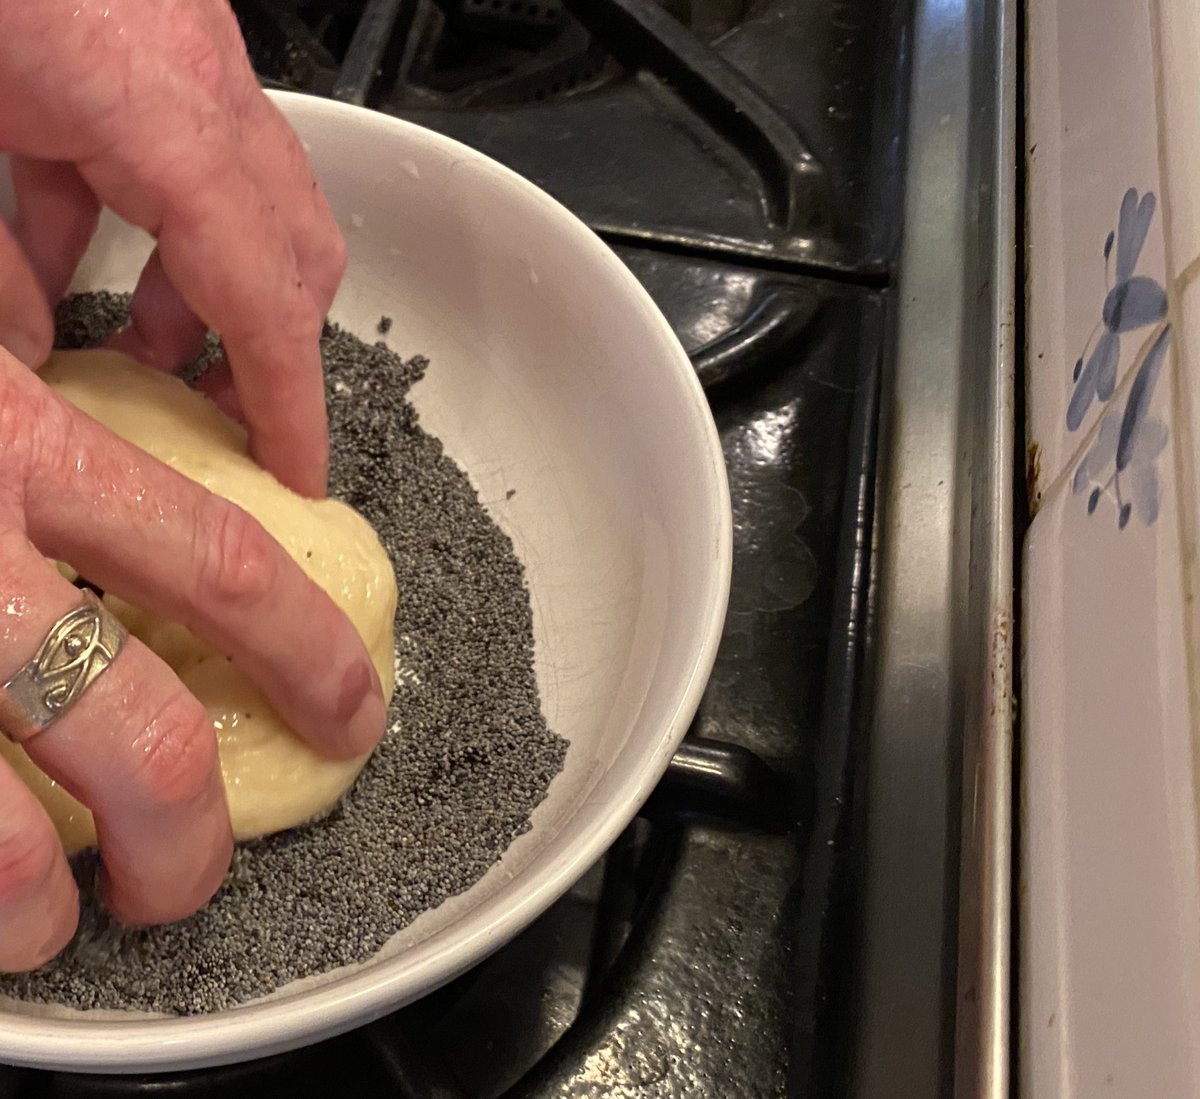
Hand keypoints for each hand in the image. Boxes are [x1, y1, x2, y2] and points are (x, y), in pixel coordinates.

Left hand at [0, 0, 345, 497]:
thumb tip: (25, 356)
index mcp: (163, 109)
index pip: (264, 292)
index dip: (286, 399)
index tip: (298, 475)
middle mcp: (196, 77)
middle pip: (294, 243)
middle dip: (271, 346)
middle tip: (229, 423)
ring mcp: (172, 47)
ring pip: (239, 200)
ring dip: (199, 290)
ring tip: (139, 359)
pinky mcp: (128, 32)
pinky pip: (163, 155)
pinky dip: (131, 227)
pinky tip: (60, 261)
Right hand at [0, 353, 384, 971]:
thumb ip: (38, 424)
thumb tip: (141, 518)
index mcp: (11, 443)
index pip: (221, 565)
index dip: (311, 656)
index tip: (355, 713)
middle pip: (135, 736)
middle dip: (189, 839)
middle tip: (194, 880)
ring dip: (39, 906)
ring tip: (54, 932)